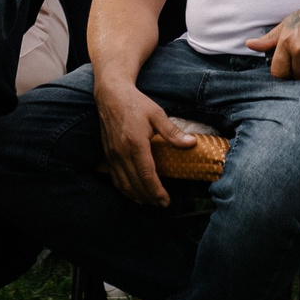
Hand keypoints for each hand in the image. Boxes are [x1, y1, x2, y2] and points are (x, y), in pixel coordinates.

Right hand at [94, 68, 194, 206]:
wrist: (110, 95)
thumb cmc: (135, 103)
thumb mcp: (157, 114)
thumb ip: (173, 132)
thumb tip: (192, 143)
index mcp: (135, 143)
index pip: (147, 175)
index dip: (157, 191)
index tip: (166, 200)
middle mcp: (121, 152)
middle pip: (135, 183)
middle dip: (149, 197)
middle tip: (161, 204)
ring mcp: (112, 154)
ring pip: (123, 184)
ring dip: (136, 196)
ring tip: (149, 201)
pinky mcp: (107, 154)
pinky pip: (115, 178)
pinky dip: (124, 189)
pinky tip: (133, 192)